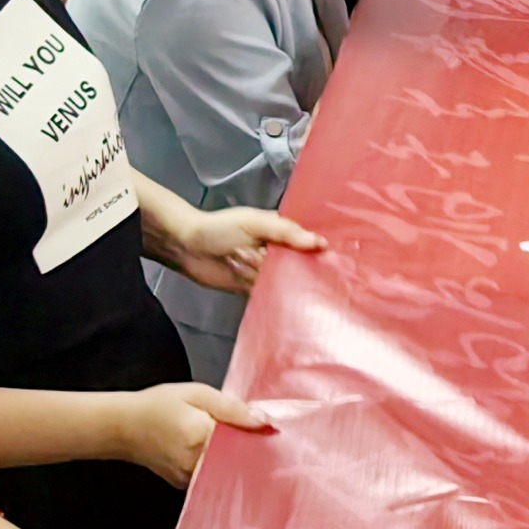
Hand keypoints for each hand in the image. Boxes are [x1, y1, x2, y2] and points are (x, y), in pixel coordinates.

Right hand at [106, 378, 271, 487]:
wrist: (120, 426)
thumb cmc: (156, 406)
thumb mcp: (197, 394)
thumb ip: (232, 408)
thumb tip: (263, 420)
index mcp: (202, 437)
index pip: (245, 446)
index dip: (260, 441)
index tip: (272, 435)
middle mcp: (196, 463)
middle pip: (237, 463)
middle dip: (249, 451)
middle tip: (257, 439)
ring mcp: (188, 478)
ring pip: (225, 473)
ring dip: (234, 460)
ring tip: (237, 444)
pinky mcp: (183, 484)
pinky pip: (211, 478)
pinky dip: (218, 466)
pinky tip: (219, 454)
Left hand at [155, 199, 321, 296]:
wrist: (186, 248)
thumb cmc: (219, 228)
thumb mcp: (254, 223)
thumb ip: (285, 232)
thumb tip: (320, 244)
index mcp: (280, 232)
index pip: (308, 241)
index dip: (323, 250)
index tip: (343, 260)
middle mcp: (276, 252)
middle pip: (302, 264)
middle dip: (311, 271)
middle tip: (332, 283)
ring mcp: (265, 272)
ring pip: (288, 281)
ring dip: (292, 286)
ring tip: (313, 296)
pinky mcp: (253, 289)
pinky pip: (272, 296)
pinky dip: (279, 299)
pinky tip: (295, 306)